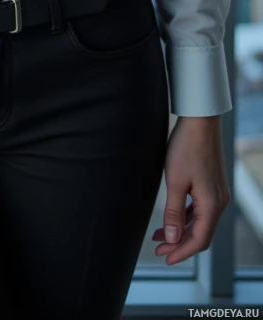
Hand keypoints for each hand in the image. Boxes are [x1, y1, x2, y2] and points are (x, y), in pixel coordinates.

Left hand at [152, 115, 230, 263]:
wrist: (200, 122)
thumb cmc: (186, 148)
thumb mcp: (175, 181)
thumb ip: (173, 212)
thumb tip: (172, 238)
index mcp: (212, 205)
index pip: (199, 240)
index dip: (181, 252)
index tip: (164, 257)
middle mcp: (219, 203)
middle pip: (200, 234)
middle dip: (179, 243)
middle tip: (158, 248)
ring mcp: (217, 194)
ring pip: (200, 222)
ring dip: (181, 230)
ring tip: (159, 234)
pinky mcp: (212, 186)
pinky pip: (200, 210)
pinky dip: (186, 217)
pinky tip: (172, 218)